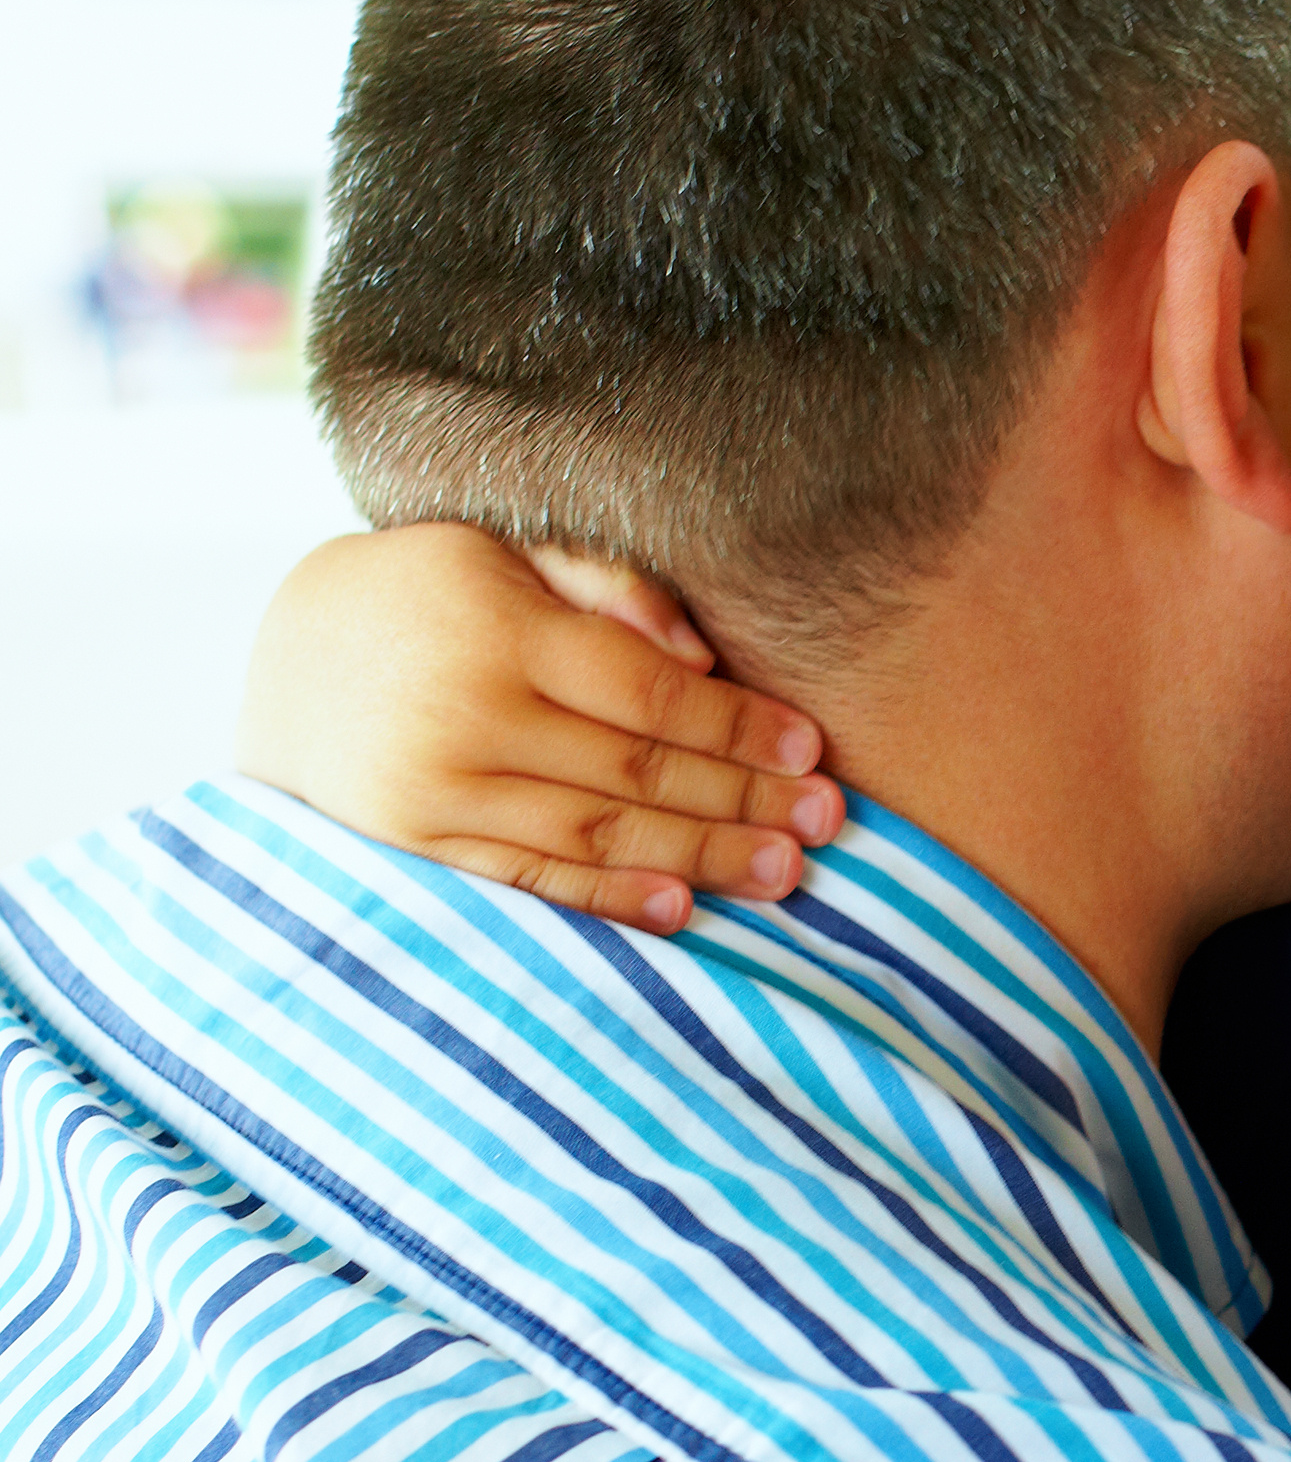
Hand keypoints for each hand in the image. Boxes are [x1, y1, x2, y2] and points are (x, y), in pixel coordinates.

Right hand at [237, 524, 844, 931]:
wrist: (292, 657)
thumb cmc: (431, 592)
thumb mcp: (506, 553)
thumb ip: (607, 586)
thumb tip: (700, 656)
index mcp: (501, 629)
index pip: (648, 691)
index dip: (739, 726)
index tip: (812, 749)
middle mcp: (467, 714)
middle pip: (637, 769)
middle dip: (744, 799)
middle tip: (827, 822)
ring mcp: (437, 788)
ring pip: (596, 832)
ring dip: (701, 857)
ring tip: (784, 871)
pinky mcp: (416, 843)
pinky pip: (530, 876)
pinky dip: (609, 897)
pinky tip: (681, 908)